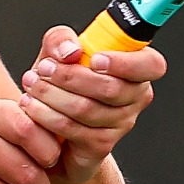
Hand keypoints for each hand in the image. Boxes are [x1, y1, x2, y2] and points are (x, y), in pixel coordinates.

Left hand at [17, 26, 167, 182]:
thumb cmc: (61, 83)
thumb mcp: (57, 54)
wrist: (50, 125)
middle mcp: (136, 97)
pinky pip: (73, 128)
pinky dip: (47, 115)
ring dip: (52, 94)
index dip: (125, 63)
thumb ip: (60, 39)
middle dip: (70, 76)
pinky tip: (31, 106)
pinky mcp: (101, 145)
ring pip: (87, 108)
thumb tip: (71, 51)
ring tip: (31, 84)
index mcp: (136, 69)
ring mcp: (121, 124)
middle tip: (43, 68)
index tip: (94, 59)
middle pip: (111, 88)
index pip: (151, 65)